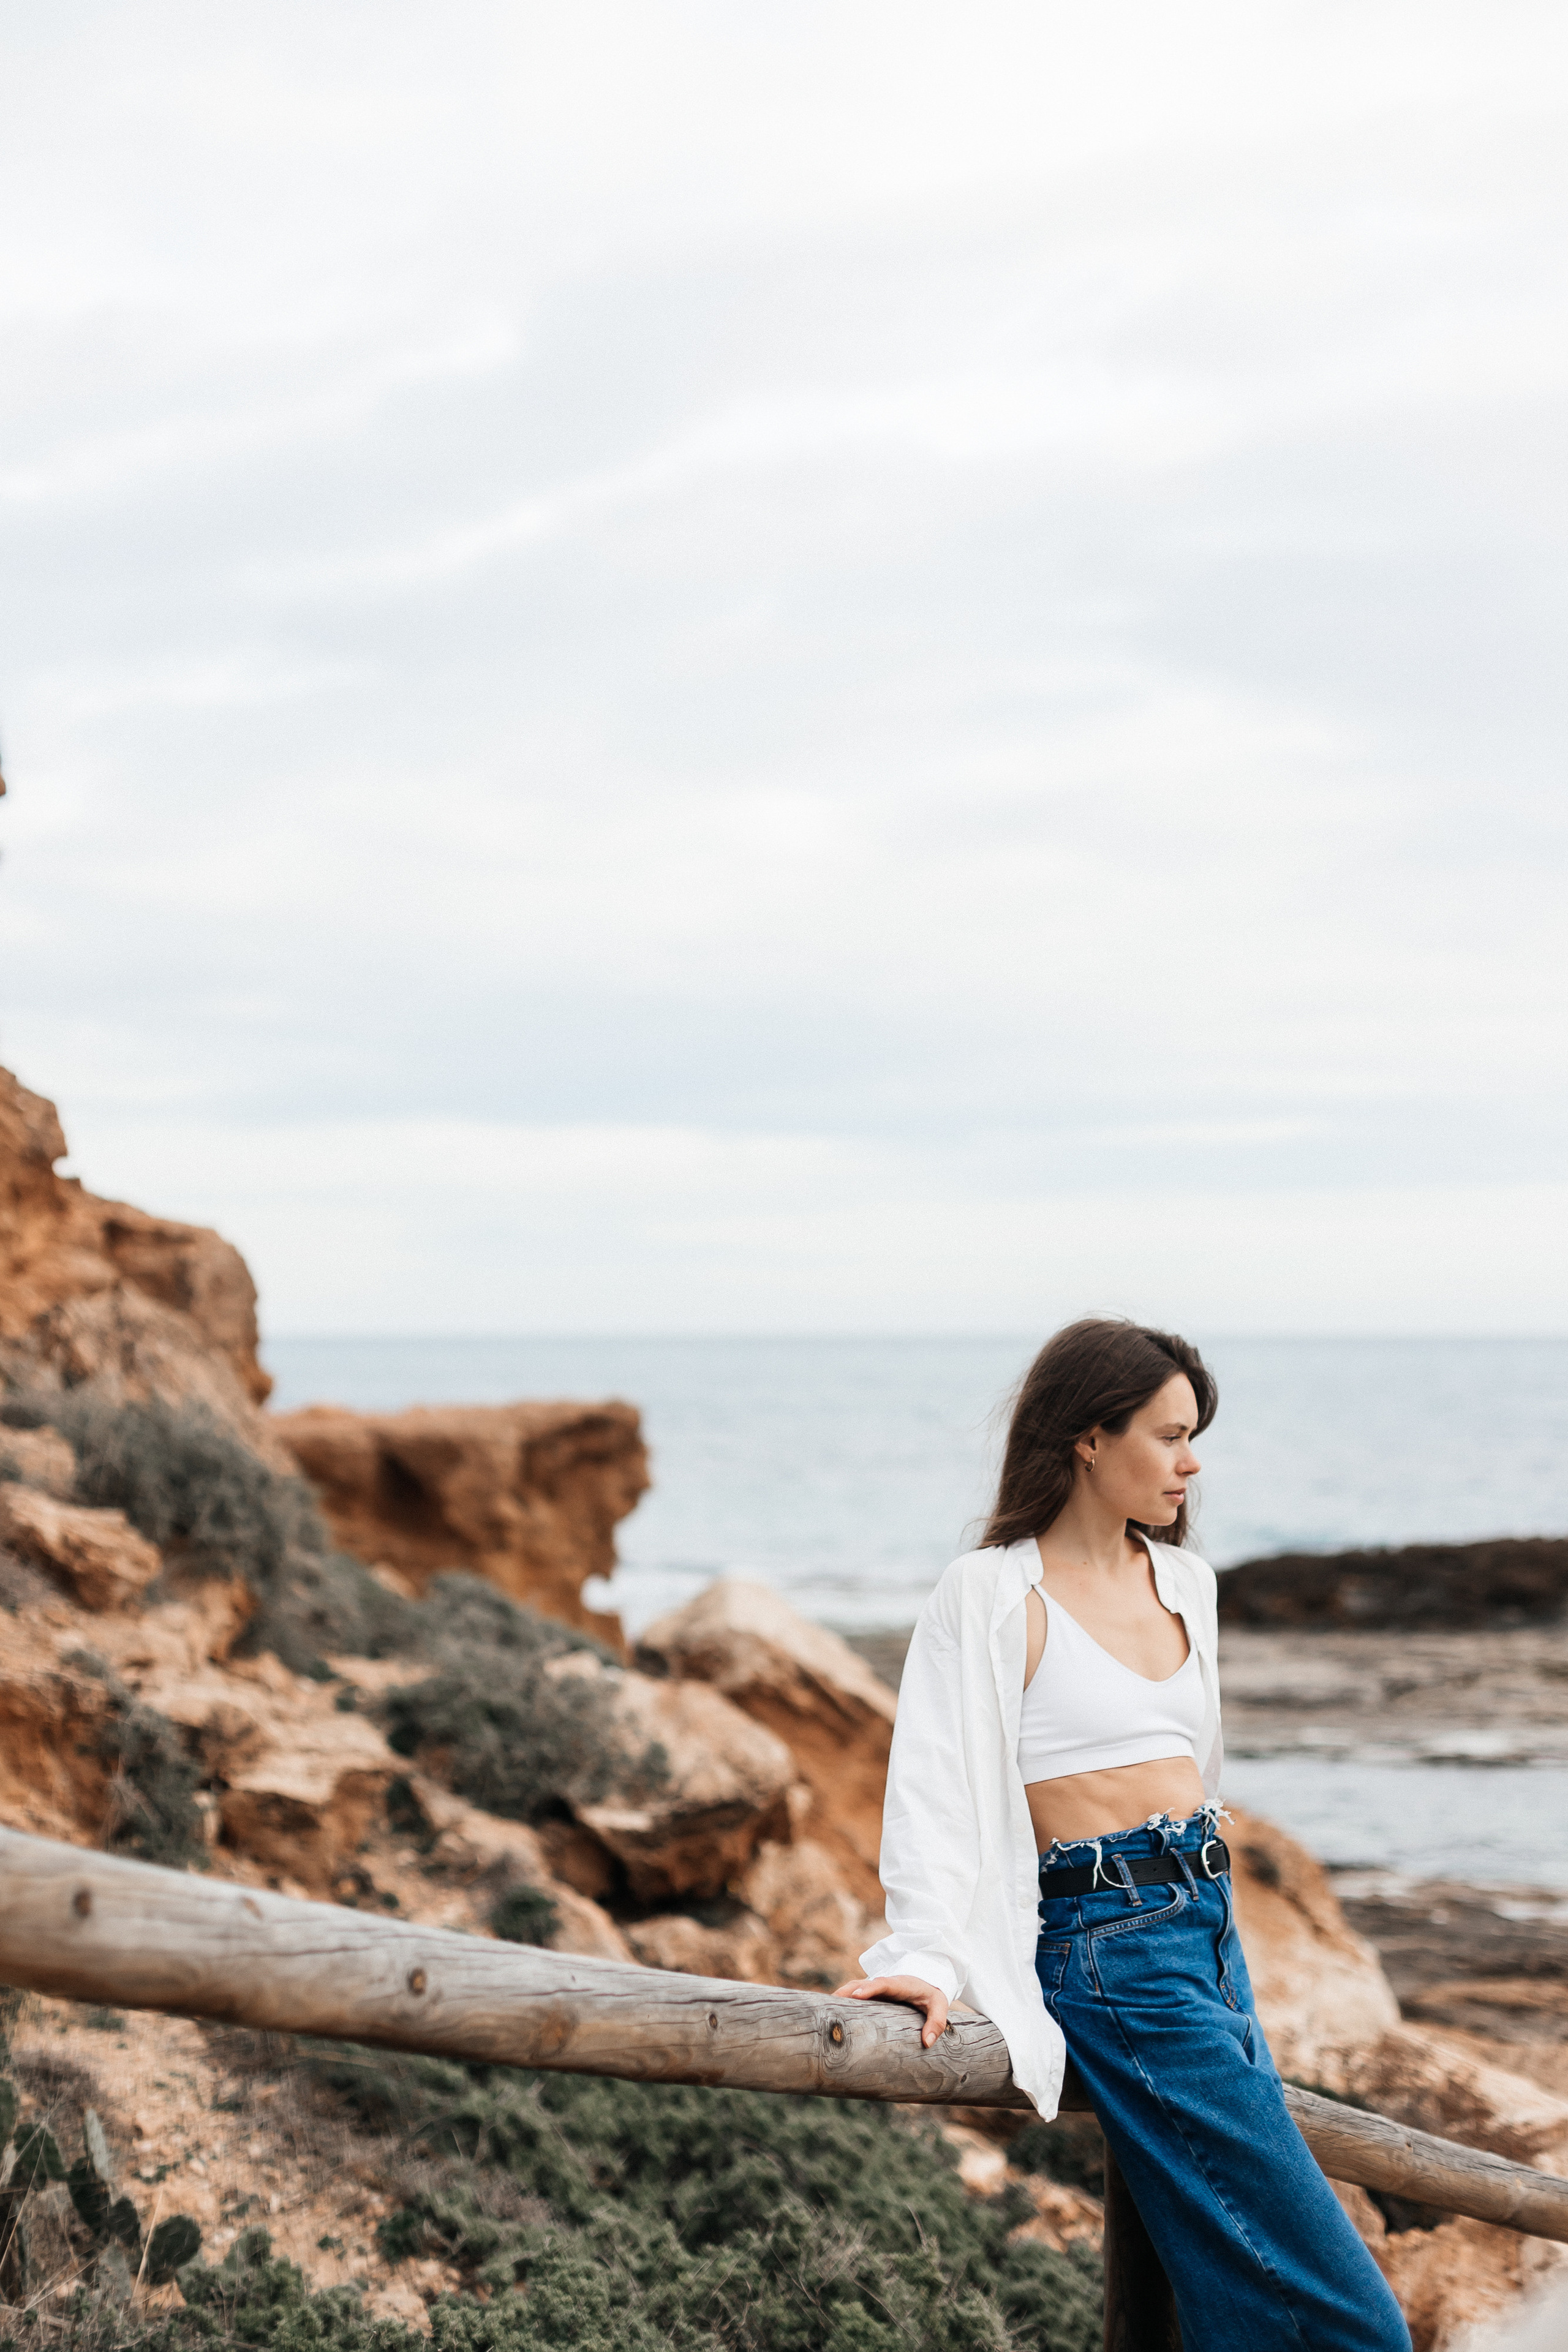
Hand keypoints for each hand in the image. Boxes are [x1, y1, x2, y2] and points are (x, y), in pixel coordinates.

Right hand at [832, 1973, 949, 2048]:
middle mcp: (883, 1984)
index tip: (856, 1995)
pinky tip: (831, 2013)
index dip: (869, 1988)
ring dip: (841, 1996)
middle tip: (829, 2004)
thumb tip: (927, 2043)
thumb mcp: (940, 2005)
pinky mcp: (871, 1994)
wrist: (928, 1979)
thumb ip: (937, 2022)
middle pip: (861, 1984)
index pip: (882, 1984)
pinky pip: (854, 1994)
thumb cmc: (932, 1994)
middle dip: (846, 1992)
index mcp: (899, 1984)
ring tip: (823, 2010)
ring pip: (854, 1988)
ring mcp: (875, 1988)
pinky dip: (843, 2000)